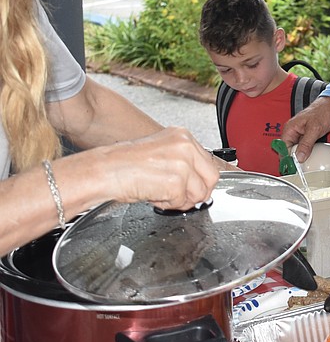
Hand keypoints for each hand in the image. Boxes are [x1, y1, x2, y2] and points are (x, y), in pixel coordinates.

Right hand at [103, 127, 219, 210]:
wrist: (104, 170)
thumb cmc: (125, 163)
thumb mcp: (161, 151)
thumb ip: (183, 159)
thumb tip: (199, 178)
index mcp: (183, 136)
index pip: (210, 163)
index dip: (201, 181)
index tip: (194, 187)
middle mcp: (186, 146)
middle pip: (212, 179)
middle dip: (197, 193)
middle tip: (180, 196)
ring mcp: (182, 164)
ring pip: (199, 194)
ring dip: (180, 200)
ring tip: (160, 193)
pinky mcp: (175, 182)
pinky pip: (181, 203)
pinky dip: (167, 205)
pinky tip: (153, 195)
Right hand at [280, 97, 329, 161]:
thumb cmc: (322, 112)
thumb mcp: (314, 129)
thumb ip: (306, 144)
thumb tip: (299, 157)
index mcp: (290, 129)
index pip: (283, 147)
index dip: (287, 158)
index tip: (293, 167)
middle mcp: (292, 132)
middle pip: (289, 150)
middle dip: (294, 158)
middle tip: (300, 167)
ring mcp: (298, 134)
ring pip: (296, 149)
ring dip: (301, 155)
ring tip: (306, 162)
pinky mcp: (305, 136)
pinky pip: (303, 147)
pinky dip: (306, 152)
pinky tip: (310, 156)